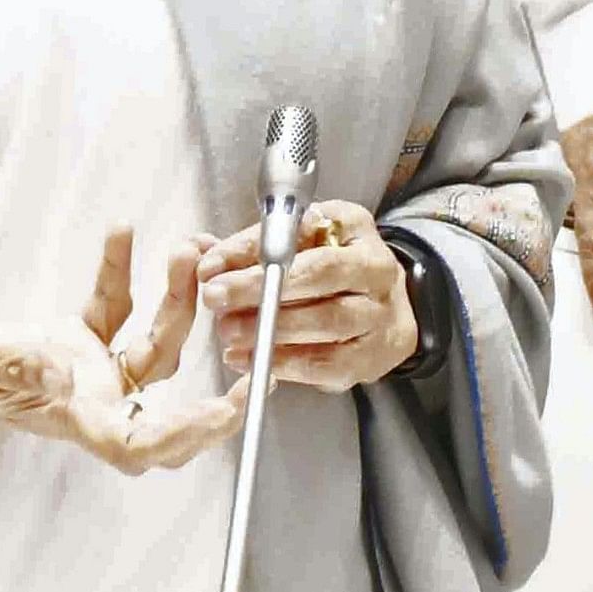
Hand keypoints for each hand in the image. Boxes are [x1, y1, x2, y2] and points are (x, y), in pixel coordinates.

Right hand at [0, 227, 239, 473]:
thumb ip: (10, 365)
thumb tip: (64, 370)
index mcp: (67, 418)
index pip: (143, 441)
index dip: (194, 431)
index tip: (235, 404)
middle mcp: (86, 399)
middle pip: (165, 383)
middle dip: (199, 334)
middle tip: (230, 295)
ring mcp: (82, 371)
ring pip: (149, 340)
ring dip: (170, 293)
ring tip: (177, 246)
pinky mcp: (71, 340)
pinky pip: (112, 307)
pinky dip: (118, 272)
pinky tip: (118, 233)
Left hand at [198, 201, 419, 389]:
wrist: (384, 310)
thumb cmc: (332, 271)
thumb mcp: (299, 244)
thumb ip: (254, 249)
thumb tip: (209, 265)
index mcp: (354, 228)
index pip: (302, 232)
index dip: (252, 249)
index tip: (212, 265)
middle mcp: (375, 268)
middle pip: (321, 274)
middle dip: (260, 287)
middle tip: (216, 297)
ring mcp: (379, 314)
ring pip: (327, 320)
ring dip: (271, 328)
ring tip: (229, 332)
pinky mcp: (371, 356)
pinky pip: (326, 362)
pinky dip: (284, 363)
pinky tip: (251, 359)